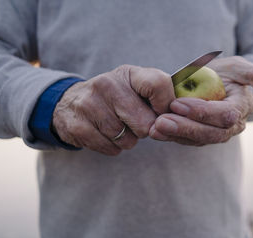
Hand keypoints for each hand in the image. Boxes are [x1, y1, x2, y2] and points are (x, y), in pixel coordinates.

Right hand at [53, 65, 174, 154]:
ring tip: (117, 126)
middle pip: (146, 123)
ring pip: (128, 139)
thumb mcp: (135, 87)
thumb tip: (181, 115)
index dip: (166, 105)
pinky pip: (111, 148)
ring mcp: (90, 104)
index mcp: (129, 73)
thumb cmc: (115, 98)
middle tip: (134, 122)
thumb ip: (160, 96)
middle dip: (144, 129)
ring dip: (127, 139)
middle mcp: (108, 84)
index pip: (159, 84)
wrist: (70, 105)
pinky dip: (112, 147)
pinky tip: (104, 134)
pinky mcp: (78, 126)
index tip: (162, 113)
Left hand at [149, 56, 252, 145]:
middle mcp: (231, 126)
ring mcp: (215, 134)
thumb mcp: (238, 67)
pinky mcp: (200, 137)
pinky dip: (171, 136)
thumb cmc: (225, 73)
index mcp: (241, 108)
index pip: (225, 116)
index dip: (202, 112)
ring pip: (197, 140)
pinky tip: (155, 131)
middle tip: (162, 120)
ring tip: (155, 127)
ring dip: (175, 135)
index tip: (178, 103)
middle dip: (186, 128)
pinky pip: (187, 140)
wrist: (211, 83)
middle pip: (211, 134)